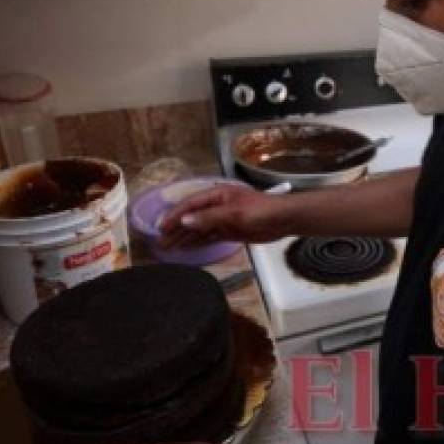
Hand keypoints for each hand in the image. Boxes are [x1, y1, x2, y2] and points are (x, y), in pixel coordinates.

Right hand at [158, 184, 288, 248]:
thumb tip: (184, 221)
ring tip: (167, 247)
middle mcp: (217, 206)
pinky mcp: (229, 231)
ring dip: (183, 237)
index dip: (174, 214)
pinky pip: (208, 237)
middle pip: (191, 217)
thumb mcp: (234, 213)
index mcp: (217, 195)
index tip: (160, 226)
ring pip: (198, 229)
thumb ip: (209, 218)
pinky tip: (185, 249)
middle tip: (159, 242)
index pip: (190, 204)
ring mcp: (222, 219)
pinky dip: (196, 243)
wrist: (283, 220)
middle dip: (175, 229)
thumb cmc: (260, 211)